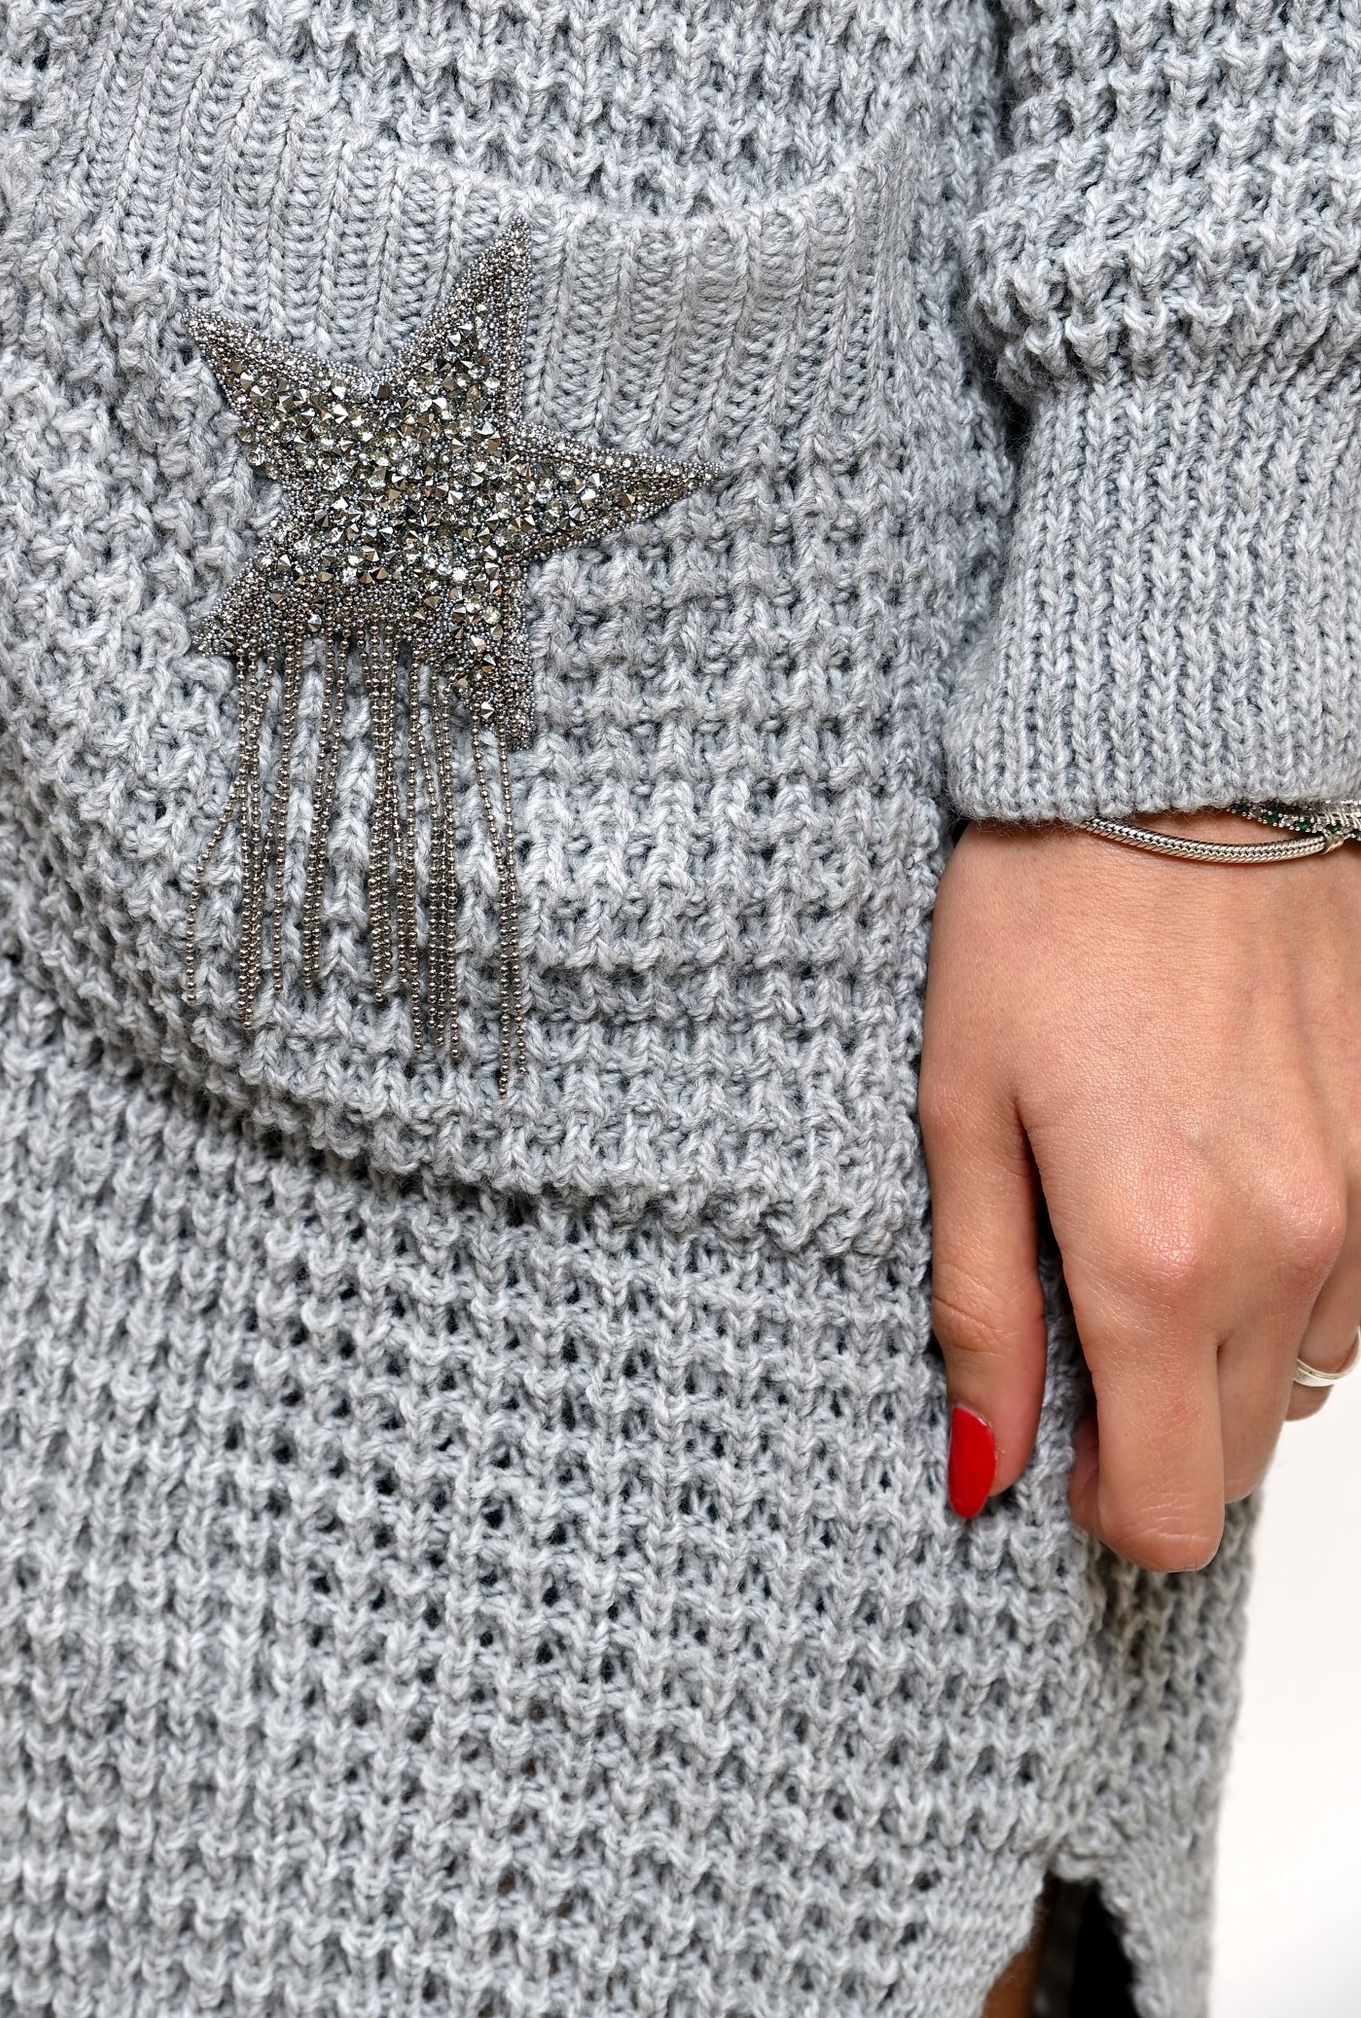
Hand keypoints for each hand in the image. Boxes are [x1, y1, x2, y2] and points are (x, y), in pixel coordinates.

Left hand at [921, 815, 1360, 1569]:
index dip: (1104, 1505)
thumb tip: (982, 1465)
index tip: (1053, 1446)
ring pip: (1301, 1372)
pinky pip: (1357, 1285)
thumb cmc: (1041, 920)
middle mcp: (1284, 1252)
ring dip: (1224, 1347)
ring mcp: (1360, 1200)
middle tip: (1079, 1326)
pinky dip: (1290, 1275)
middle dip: (1158, 1432)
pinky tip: (1219, 1181)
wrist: (1176, 772)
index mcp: (1156, 1260)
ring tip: (1143, 1227)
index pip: (1173, 1509)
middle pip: (1242, 1458)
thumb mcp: (960, 1106)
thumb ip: (981, 1302)